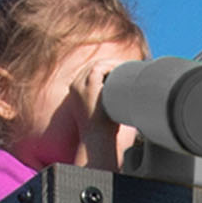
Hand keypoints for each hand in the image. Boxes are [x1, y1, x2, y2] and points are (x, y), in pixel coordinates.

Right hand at [68, 59, 128, 173]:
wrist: (98, 138)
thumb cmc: (103, 127)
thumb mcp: (103, 108)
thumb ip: (107, 97)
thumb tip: (122, 91)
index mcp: (76, 91)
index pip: (90, 72)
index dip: (105, 69)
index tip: (119, 72)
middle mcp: (75, 86)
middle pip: (92, 66)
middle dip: (109, 65)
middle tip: (126, 67)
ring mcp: (80, 85)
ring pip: (97, 65)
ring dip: (112, 65)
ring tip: (126, 68)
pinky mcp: (88, 85)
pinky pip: (99, 68)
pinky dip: (111, 67)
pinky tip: (122, 71)